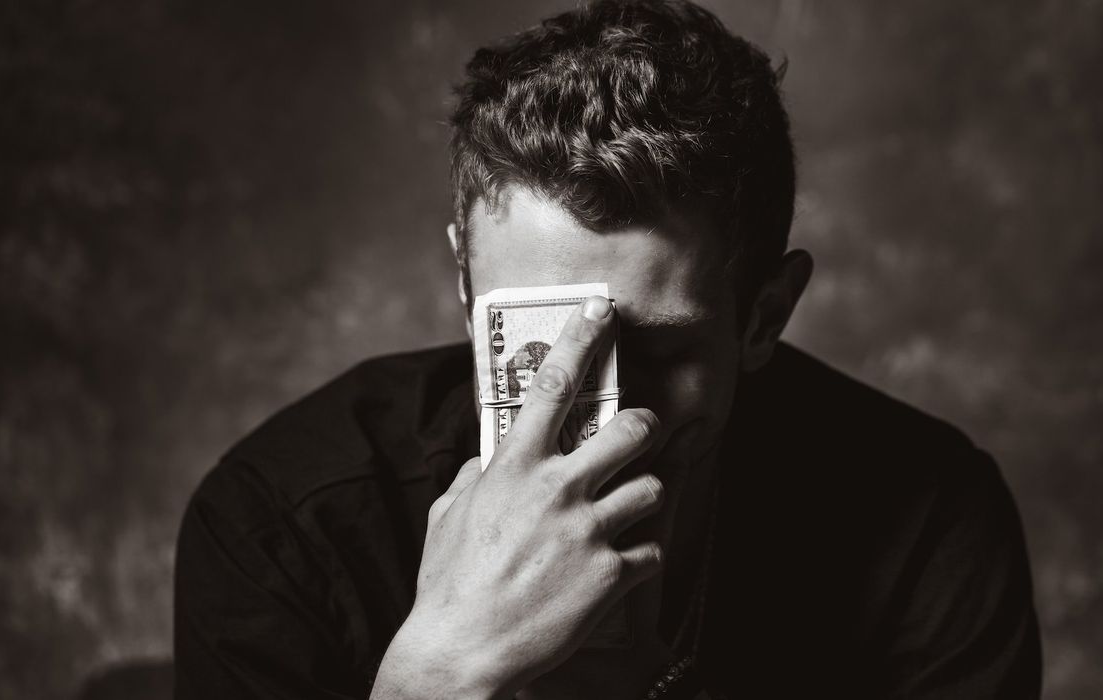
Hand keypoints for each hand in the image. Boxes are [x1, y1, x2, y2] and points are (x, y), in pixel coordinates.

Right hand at [372, 296, 666, 699]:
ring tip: (625, 514)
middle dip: (645, 428)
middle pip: (632, 431)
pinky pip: (651, 551)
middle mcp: (558, 489)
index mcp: (515, 467)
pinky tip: (618, 570)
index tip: (602, 310)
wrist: (463, 651)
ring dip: (643, 498)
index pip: (552, 385)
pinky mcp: (610, 574)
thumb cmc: (450, 583)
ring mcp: (589, 530)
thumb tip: (490, 461)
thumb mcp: (449, 514)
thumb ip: (475, 478)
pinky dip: (640, 559)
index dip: (581, 340)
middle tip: (641, 436)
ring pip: (653, 488)